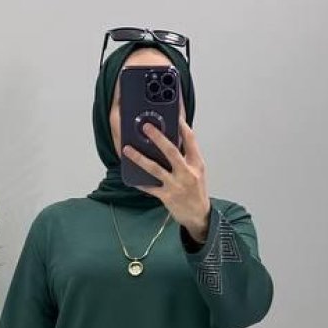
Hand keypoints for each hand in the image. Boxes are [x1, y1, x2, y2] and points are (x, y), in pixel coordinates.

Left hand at [122, 111, 210, 244]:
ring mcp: (176, 185)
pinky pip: (150, 187)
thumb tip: (174, 138)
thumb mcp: (198, 170)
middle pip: (171, 151)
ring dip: (139, 158)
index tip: (173, 112)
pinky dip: (139, 181)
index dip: (181, 125)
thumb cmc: (197, 190)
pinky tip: (130, 176)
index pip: (190, 139)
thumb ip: (187, 155)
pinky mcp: (167, 197)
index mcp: (196, 163)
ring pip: (155, 168)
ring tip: (127, 149)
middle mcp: (187, 173)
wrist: (199, 215)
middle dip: (158, 137)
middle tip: (146, 126)